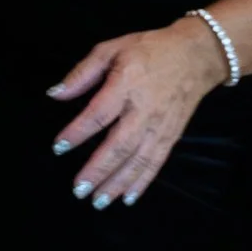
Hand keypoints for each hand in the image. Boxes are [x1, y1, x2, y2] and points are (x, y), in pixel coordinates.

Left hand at [48, 22, 230, 207]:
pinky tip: (127, 198)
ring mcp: (160, 126)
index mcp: (126, 84)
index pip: (99, 113)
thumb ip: (82, 73)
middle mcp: (144, 110)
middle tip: (79, 189)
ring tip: (98, 201)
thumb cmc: (148, 50)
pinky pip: (156, 163)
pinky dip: (142, 183)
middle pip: (120, 145)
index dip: (78, 132)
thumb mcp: (112, 49)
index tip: (58, 147)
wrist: (196, 56)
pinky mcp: (172, 136)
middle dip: (99, 170)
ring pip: (138, 160)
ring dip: (117, 183)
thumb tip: (55, 94)